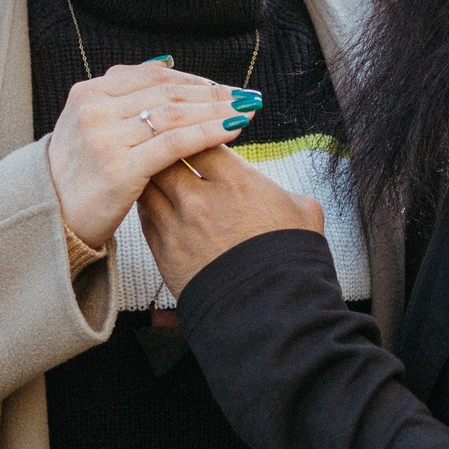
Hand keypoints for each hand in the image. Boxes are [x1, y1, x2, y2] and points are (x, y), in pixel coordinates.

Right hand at [46, 61, 254, 248]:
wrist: (50, 219)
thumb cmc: (77, 175)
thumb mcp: (87, 126)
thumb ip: (121, 99)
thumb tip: (166, 66)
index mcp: (87, 93)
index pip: (152, 76)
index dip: (193, 79)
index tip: (222, 86)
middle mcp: (94, 110)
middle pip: (167, 93)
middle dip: (213, 93)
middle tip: (247, 95)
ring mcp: (106, 138)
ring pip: (175, 114)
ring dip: (218, 109)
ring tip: (247, 110)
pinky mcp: (121, 168)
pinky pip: (175, 143)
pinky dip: (209, 131)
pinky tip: (234, 129)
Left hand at [140, 147, 324, 297]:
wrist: (270, 315)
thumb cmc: (292, 262)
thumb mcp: (303, 213)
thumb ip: (282, 190)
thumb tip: (278, 188)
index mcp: (236, 181)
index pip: (201, 138)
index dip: (200, 133)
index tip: (202, 134)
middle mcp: (200, 199)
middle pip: (167, 155)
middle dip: (170, 149)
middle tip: (173, 147)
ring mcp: (177, 226)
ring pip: (149, 183)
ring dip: (155, 176)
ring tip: (161, 171)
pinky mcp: (162, 251)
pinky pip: (145, 215)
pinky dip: (150, 204)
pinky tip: (158, 202)